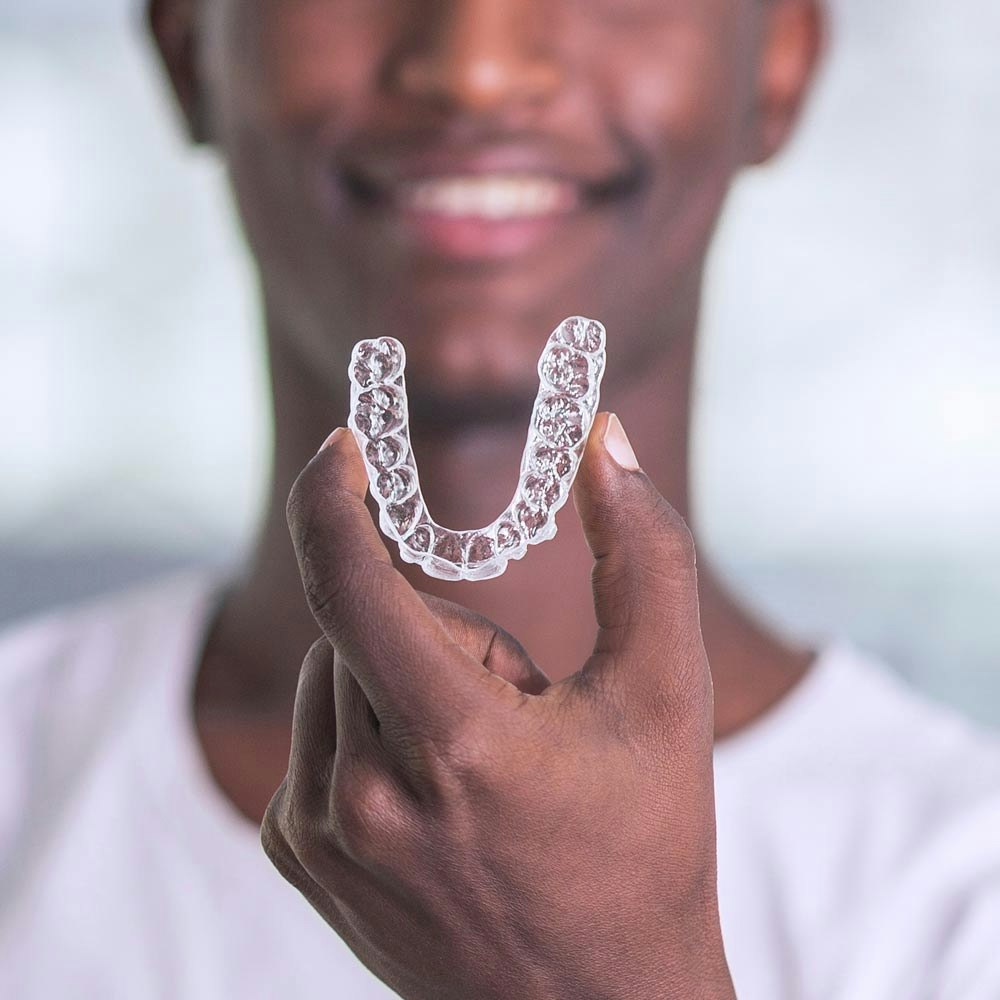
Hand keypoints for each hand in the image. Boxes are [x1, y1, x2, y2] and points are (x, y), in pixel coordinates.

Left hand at [262, 413, 734, 999]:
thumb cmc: (648, 849)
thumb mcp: (672, 692)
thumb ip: (644, 550)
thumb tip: (602, 440)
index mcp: (457, 747)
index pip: (352, 585)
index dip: (334, 498)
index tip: (345, 445)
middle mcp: (363, 797)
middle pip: (364, 624)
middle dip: (440, 629)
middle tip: (516, 704)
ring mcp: (319, 836)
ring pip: (334, 673)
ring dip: (402, 675)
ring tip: (480, 759)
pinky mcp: (298, 857)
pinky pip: (314, 732)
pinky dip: (368, 723)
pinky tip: (435, 790)